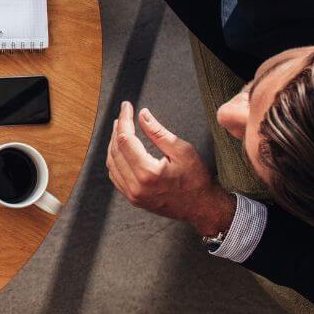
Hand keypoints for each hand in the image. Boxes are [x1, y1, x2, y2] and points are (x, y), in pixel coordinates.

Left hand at [107, 101, 234, 236]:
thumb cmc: (196, 180)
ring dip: (113, 144)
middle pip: (115, 150)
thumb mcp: (183, 151)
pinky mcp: (133, 199)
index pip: (125, 139)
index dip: (124, 120)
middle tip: (123, 116)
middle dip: (117, 130)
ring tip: (121, 129)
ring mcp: (132, 195)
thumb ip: (159, 132)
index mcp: (148, 173)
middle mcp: (136, 186)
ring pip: (112, 163)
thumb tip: (142, 115)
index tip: (126, 106)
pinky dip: (115, 160)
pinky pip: (115, 176)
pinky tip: (121, 150)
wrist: (202, 208)